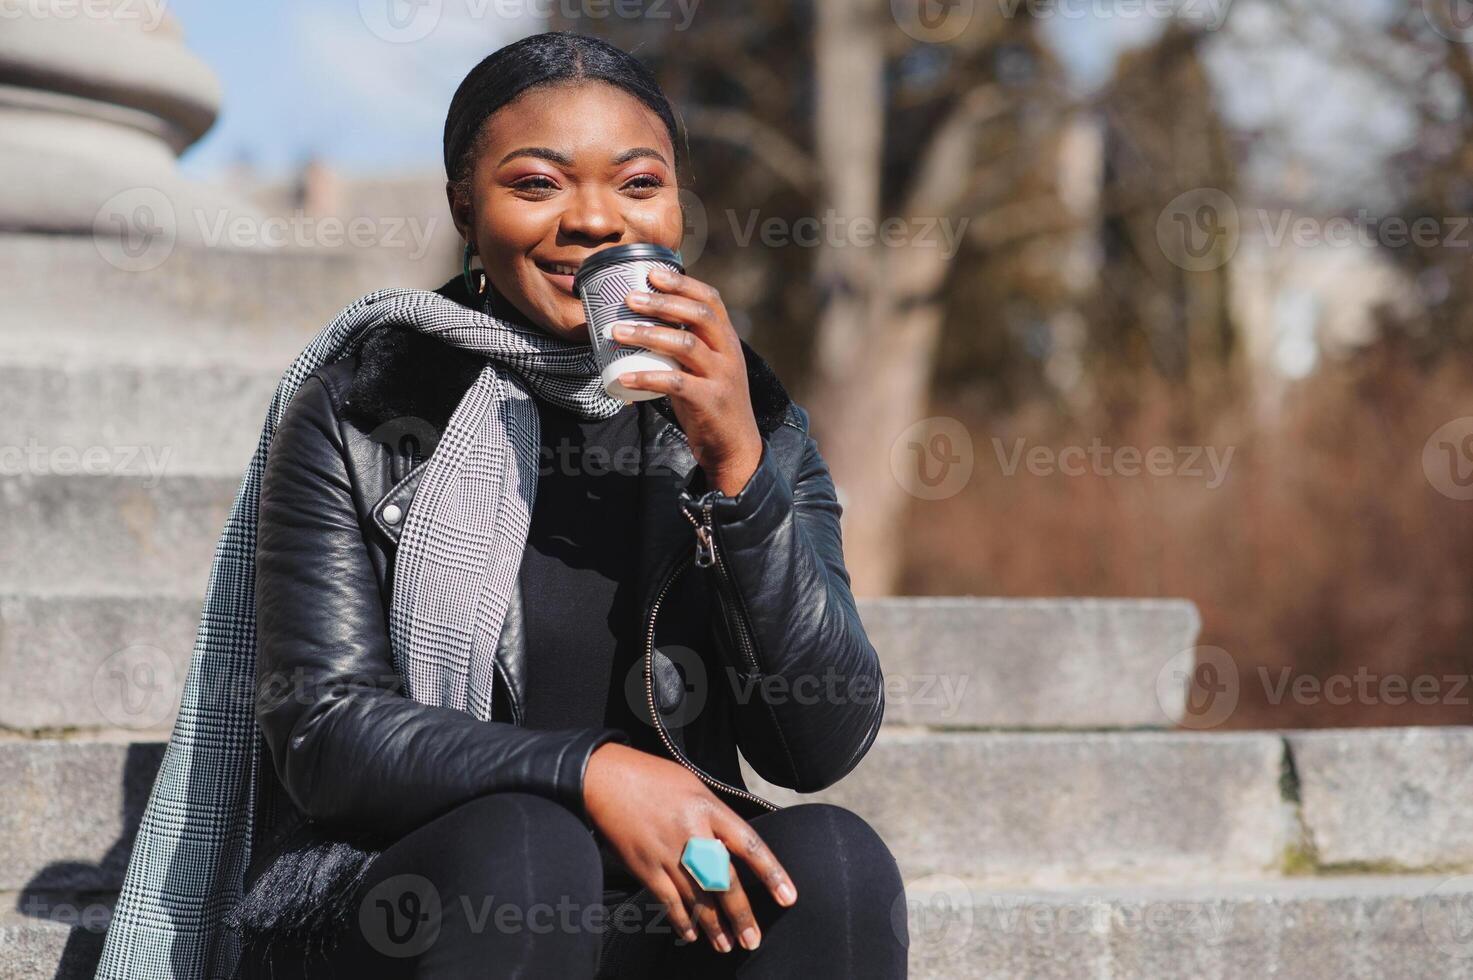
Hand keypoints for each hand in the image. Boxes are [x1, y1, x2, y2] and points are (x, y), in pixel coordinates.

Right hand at [582, 743, 797, 952]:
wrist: (605, 777)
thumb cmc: (653, 778)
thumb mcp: (694, 786)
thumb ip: (716, 816)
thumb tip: (736, 846)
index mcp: (709, 808)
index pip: (749, 845)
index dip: (771, 873)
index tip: (789, 897)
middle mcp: (691, 832)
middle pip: (723, 880)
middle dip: (740, 914)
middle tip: (752, 940)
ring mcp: (666, 852)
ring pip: (696, 897)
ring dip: (713, 926)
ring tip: (727, 946)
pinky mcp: (644, 866)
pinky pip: (668, 900)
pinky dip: (681, 920)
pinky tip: (692, 934)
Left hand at [611, 267, 763, 495]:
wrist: (735, 447)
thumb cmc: (711, 403)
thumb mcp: (706, 367)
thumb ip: (685, 346)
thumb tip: (642, 323)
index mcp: (727, 340)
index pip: (710, 300)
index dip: (682, 283)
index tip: (652, 272)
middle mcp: (728, 353)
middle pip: (699, 316)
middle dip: (662, 303)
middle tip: (629, 299)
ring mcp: (721, 377)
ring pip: (685, 345)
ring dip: (648, 335)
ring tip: (616, 332)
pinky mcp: (710, 402)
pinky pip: (676, 383)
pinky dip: (647, 377)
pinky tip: (624, 377)